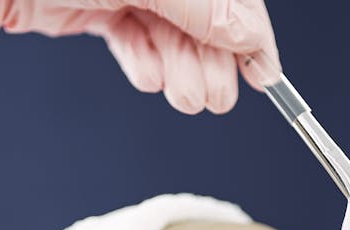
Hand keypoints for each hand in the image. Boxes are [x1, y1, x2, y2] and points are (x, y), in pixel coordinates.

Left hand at [0, 0, 280, 113]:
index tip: (265, 71)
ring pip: (165, 24)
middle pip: (197, 6)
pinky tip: (152, 79)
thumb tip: (250, 35)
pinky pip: (128, 32)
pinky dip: (142, 58)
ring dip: (180, 65)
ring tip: (188, 98)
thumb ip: (197, 6)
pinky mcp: (84, 3)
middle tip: (218, 98)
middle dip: (211, 55)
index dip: (249, 26)